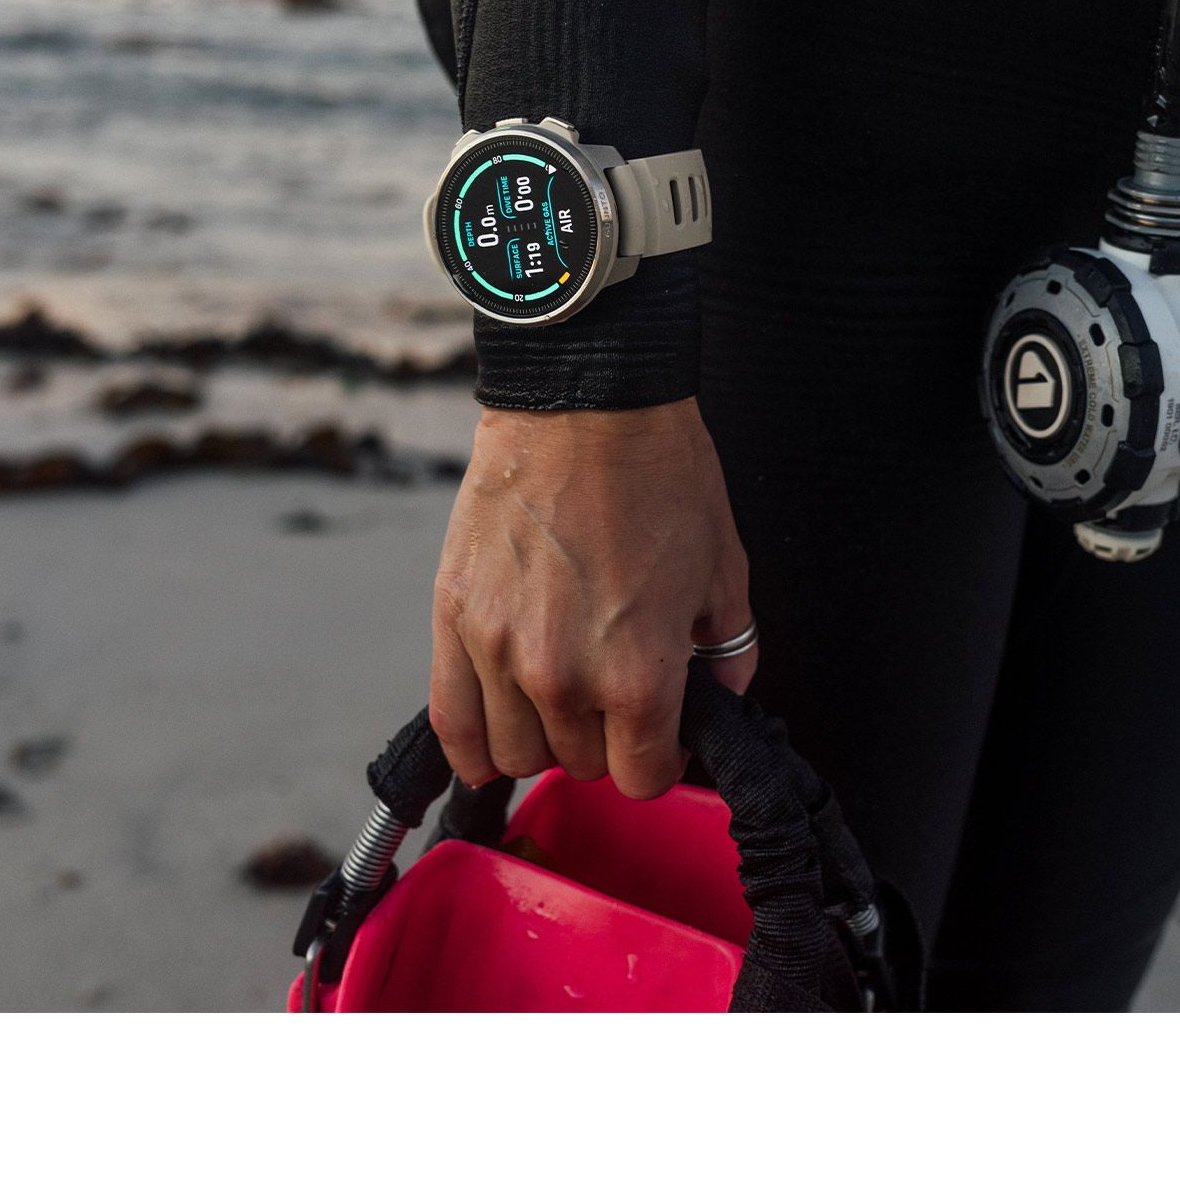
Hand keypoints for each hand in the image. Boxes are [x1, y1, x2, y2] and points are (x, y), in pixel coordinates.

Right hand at [430, 397, 753, 798]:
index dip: (658, 758)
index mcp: (639, 672)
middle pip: (579, 764)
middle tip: (613, 690)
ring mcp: (498, 650)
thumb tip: (720, 698)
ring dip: (541, 736)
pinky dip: (472, 744)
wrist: (584, 401)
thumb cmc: (658, 472)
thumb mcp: (724, 567)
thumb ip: (728, 651)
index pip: (642, 777)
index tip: (659, 734)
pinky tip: (494, 733)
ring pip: (514, 752)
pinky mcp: (454, 619)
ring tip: (558, 694)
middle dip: (603, 738)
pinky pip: (451, 721)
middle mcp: (563, 677)